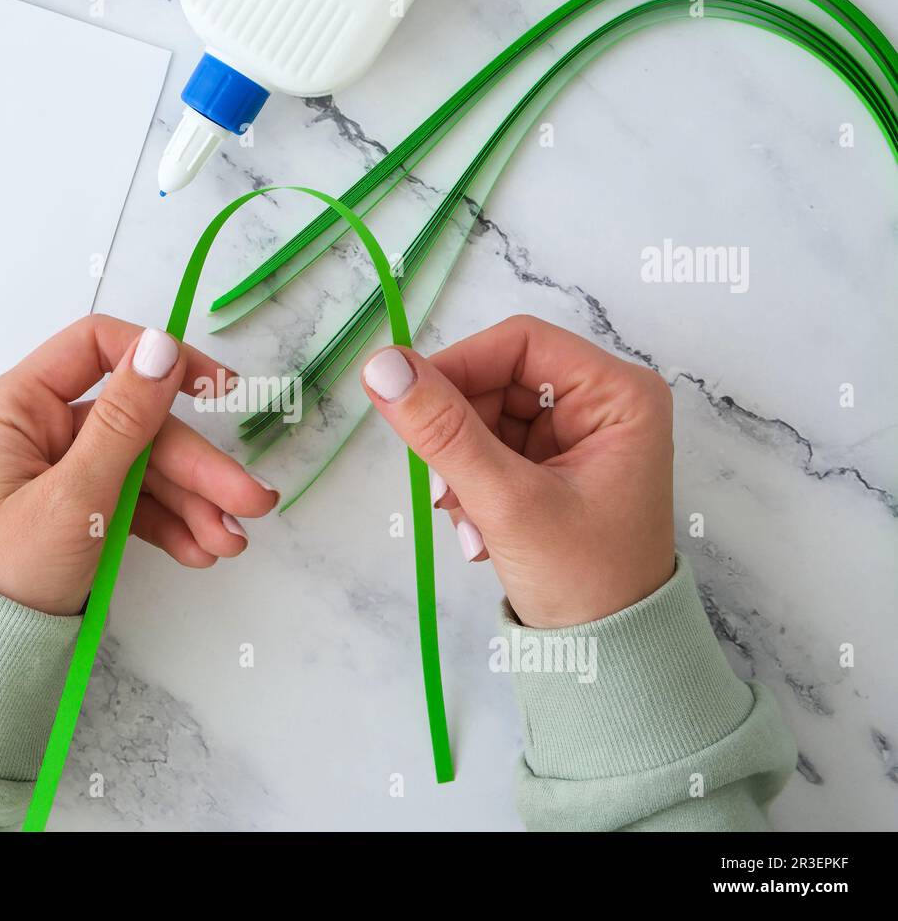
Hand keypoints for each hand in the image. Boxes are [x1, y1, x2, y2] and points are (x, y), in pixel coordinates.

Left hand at [0, 314, 277, 615]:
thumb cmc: (10, 571)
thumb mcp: (75, 496)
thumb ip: (124, 421)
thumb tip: (162, 344)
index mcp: (20, 406)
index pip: (98, 348)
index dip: (162, 359)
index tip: (220, 389)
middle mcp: (42, 426)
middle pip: (141, 422)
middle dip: (198, 467)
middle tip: (252, 502)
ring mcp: (66, 467)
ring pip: (149, 466)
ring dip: (195, 503)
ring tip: (230, 545)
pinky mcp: (84, 505)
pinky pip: (139, 500)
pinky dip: (173, 523)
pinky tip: (201, 551)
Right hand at [361, 315, 675, 628]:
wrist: (609, 656)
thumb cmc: (582, 578)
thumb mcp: (506, 501)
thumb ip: (443, 431)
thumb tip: (381, 367)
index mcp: (618, 394)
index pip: (519, 344)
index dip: (457, 365)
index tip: (404, 401)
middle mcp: (603, 403)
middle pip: (498, 379)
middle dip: (459, 432)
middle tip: (442, 488)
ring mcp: (578, 436)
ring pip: (486, 416)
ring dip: (460, 465)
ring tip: (468, 520)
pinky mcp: (553, 467)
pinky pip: (491, 449)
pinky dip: (471, 483)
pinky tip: (477, 527)